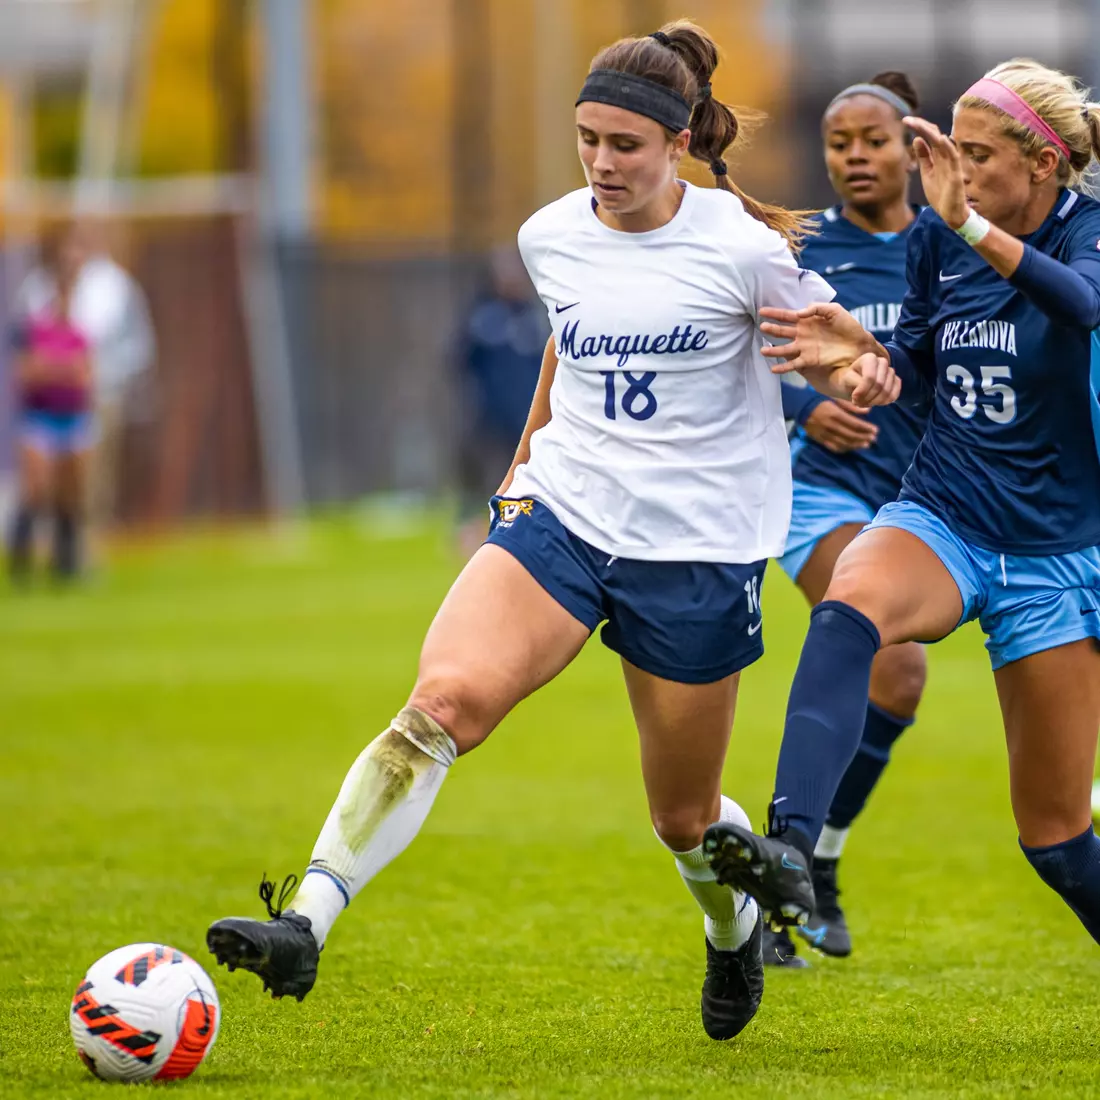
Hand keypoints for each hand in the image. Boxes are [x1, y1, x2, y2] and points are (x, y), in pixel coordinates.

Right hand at [760, 302, 879, 371]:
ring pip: (784, 349)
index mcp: (807, 321)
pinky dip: (783, 368)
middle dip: (771, 329)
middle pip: (782, 332)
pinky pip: (794, 364)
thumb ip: (817, 308)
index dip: (775, 313)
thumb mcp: (834, 310)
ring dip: (773, 350)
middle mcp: (803, 334)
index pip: (787, 316)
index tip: (762, 311)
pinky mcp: (810, 360)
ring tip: (763, 350)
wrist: (860, 344)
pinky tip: (773, 369)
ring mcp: (805, 348)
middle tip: (762, 327)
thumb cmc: (848, 325)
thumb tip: (799, 313)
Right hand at [802, 400, 878, 452]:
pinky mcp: (820, 440)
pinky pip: (834, 447)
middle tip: (873, 439)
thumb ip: (852, 406)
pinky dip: (845, 449)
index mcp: (836, 414)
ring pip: (844, 443)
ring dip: (857, 445)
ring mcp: (825, 434)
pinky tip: (852, 448)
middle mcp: (831, 426)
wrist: (801, 408)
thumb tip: (868, 411)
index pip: (855, 424)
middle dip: (864, 437)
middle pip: (851, 435)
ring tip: (866, 445)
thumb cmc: (821, 401)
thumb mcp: (836, 399)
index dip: (866, 428)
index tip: (876, 430)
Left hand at [830, 352, 900, 407]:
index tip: (854, 399)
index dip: (862, 392)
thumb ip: (854, 382)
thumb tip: (862, 392)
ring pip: (887, 392)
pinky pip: (894, 395)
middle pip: (880, 386)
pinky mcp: (896, 381)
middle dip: (868, 399)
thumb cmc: (847, 380)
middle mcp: (883, 362)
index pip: (870, 378)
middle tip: (858, 403)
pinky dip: (884, 403)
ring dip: (874, 402)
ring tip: (864, 402)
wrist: (852, 384)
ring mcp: (891, 371)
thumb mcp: (845, 380)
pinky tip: (874, 402)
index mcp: (869, 358)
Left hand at [903, 115, 968, 229]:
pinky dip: (948, 147)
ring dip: (931, 133)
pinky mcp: (956, 174)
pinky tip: (941, 138)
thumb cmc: (940, 193)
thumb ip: (924, 157)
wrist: (950, 212)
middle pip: (934, 136)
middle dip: (921, 126)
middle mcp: (945, 156)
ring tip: (919, 124)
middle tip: (907, 120)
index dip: (919, 128)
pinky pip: (954, 157)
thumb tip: (917, 139)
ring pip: (942, 143)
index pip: (929, 136)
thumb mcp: (927, 173)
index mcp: (937, 156)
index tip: (905, 121)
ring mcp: (951, 164)